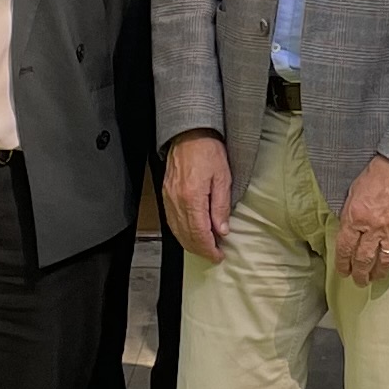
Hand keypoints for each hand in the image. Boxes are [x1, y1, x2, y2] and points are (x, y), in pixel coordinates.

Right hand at [161, 132, 234, 264]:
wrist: (189, 133)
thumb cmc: (208, 150)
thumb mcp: (223, 178)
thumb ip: (221, 207)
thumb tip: (222, 230)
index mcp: (192, 198)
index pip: (199, 233)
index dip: (209, 248)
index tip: (218, 255)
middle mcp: (177, 201)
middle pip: (186, 235)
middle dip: (200, 249)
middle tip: (214, 255)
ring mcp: (169, 198)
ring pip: (177, 230)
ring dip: (190, 243)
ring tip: (204, 247)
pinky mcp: (165, 194)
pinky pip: (171, 220)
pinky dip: (181, 232)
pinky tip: (190, 234)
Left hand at [333, 156, 388, 284]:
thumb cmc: (375, 176)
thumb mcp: (353, 194)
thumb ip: (350, 217)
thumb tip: (348, 236)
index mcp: (355, 217)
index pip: (345, 249)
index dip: (343, 264)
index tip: (343, 272)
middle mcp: (373, 228)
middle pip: (363, 259)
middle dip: (359, 274)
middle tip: (359, 281)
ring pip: (384, 262)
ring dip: (378, 273)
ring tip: (374, 278)